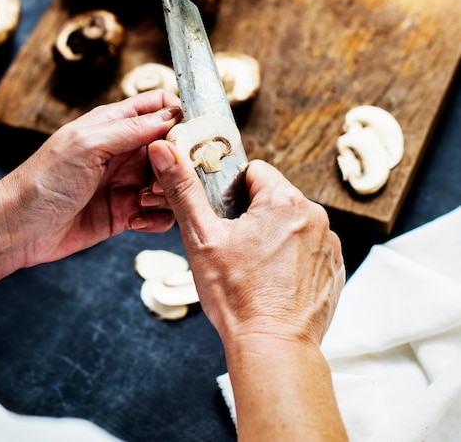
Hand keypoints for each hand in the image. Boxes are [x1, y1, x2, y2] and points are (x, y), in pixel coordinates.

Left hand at [1, 90, 180, 266]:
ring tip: (141, 200)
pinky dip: (156, 218)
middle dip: (177, 163)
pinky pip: (159, 213)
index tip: (191, 134)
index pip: (159, 107)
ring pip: (171, 182)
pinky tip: (135, 222)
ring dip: (166, 193)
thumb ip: (131, 129)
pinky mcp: (127, 213)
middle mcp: (125, 151)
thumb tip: (172, 115)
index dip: (179, 116)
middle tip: (164, 177)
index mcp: (113, 125)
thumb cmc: (45, 180)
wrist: (21, 228)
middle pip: (173, 148)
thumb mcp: (87, 145)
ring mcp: (127, 182)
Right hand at [147, 140, 344, 346]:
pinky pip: (306, 247)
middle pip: (272, 197)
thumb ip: (183, 189)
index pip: (253, 172)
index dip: (230, 192)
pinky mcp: (333, 267)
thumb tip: (164, 149)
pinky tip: (273, 280)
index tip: (221, 216)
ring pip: (289, 222)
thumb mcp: (201, 238)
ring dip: (272, 235)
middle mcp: (315, 215)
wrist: (273, 347)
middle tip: (232, 246)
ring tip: (252, 267)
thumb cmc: (237, 295)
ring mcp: (328, 243)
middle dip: (251, 214)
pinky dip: (290, 257)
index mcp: (284, 200)